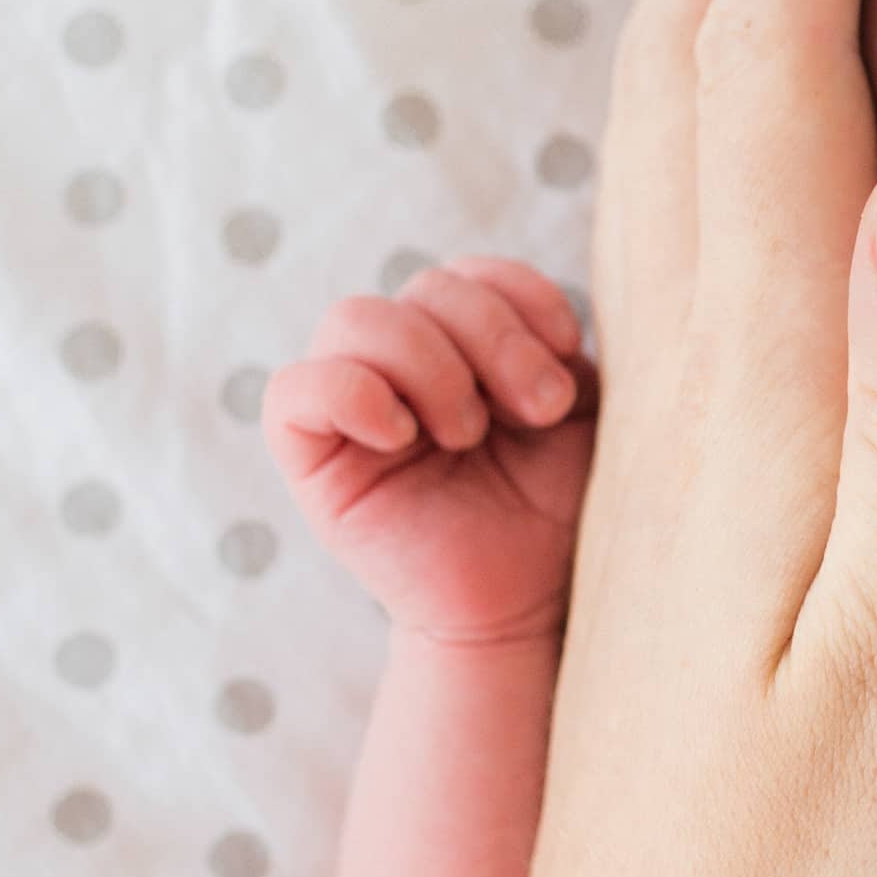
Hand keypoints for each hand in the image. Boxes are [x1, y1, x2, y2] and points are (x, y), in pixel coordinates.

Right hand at [261, 259, 599, 647]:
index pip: (468, 271)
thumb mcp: (583, 416)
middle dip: (493, 337)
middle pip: (423, 287)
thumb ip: (563, 348)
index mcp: (463, 347)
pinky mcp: (312, 459)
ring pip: (354, 318)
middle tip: (537, 411)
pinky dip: (351, 394)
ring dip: (429, 366)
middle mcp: (403, 367)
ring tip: (468, 434)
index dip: (519, 293)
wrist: (527, 605)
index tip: (567, 351)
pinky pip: (293, 391)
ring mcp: (352, 409)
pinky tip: (404, 437)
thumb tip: (551, 309)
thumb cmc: (556, 510)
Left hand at [382, 0, 876, 876]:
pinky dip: (682, 156)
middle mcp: (688, 412)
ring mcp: (663, 476)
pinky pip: (664, 272)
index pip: (765, 110)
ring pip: (658, 182)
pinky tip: (704, 170)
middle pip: (686, 111)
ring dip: (688, 21)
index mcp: (761, 412)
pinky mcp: (665, 539)